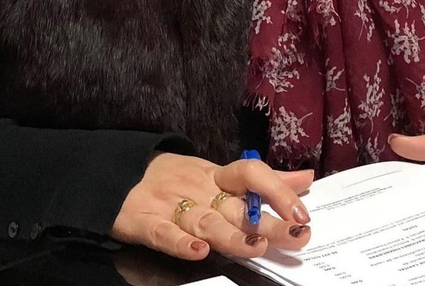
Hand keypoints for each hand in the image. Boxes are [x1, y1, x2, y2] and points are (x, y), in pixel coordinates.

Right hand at [111, 153, 314, 261]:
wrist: (117, 173)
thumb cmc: (177, 178)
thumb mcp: (219, 174)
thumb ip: (264, 180)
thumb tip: (307, 179)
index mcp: (218, 177)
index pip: (252, 174)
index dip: (277, 191)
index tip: (302, 214)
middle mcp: (200, 192)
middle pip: (237, 207)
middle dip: (267, 223)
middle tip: (296, 236)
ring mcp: (172, 207)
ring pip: (205, 222)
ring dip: (231, 236)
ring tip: (255, 247)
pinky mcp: (145, 222)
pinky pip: (164, 234)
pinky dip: (180, 243)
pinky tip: (198, 252)